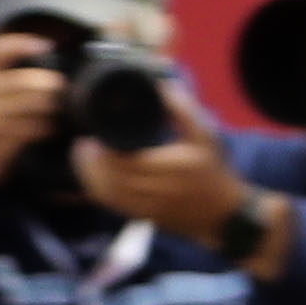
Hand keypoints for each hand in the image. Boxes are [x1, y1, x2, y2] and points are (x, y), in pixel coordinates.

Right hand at [0, 32, 65, 185]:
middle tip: (62, 86)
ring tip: (61, 108)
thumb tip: (39, 62)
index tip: (44, 44)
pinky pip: (31, 130)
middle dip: (48, 84)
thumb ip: (0, 79)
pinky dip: (46, 128)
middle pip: (21, 82)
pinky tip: (52, 128)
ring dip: (51, 107)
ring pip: (31, 106)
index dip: (19, 44)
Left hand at [72, 84, 254, 244]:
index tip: (93, 134)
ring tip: (82, 158)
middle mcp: (157, 190)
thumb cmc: (213, 172)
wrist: (223, 215)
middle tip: (83, 143)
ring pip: (108, 194)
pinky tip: (92, 178)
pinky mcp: (144, 218)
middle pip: (111, 178)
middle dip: (91, 162)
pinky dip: (98, 191)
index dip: (102, 150)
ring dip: (89, 176)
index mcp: (170, 167)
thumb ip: (183, 111)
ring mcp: (149, 207)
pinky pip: (114, 206)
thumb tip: (160, 86)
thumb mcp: (205, 137)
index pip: (124, 160)